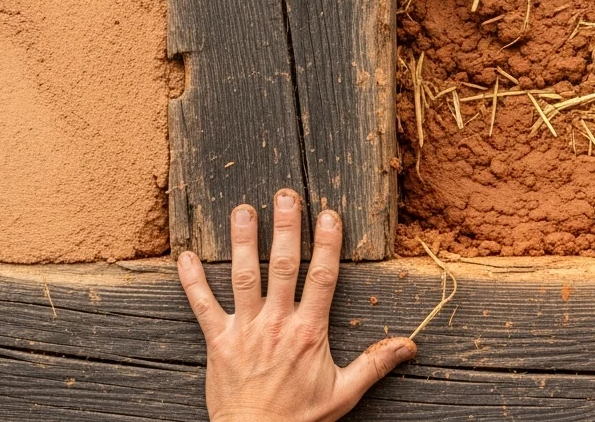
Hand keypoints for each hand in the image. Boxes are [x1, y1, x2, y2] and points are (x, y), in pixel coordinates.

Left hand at [177, 189, 416, 421]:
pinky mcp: (218, 341)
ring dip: (243, 242)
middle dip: (286, 228)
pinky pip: (202, 306)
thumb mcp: (344, 393)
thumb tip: (409, 344)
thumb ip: (374, 364)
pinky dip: (192, 281)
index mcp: (309, 332)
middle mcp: (277, 323)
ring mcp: (245, 330)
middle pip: (283, 266)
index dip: (327, 244)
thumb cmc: (299, 418)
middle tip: (286, 195)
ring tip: (243, 211)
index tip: (329, 215)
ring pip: (244, 277)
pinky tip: (186, 256)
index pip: (323, 278)